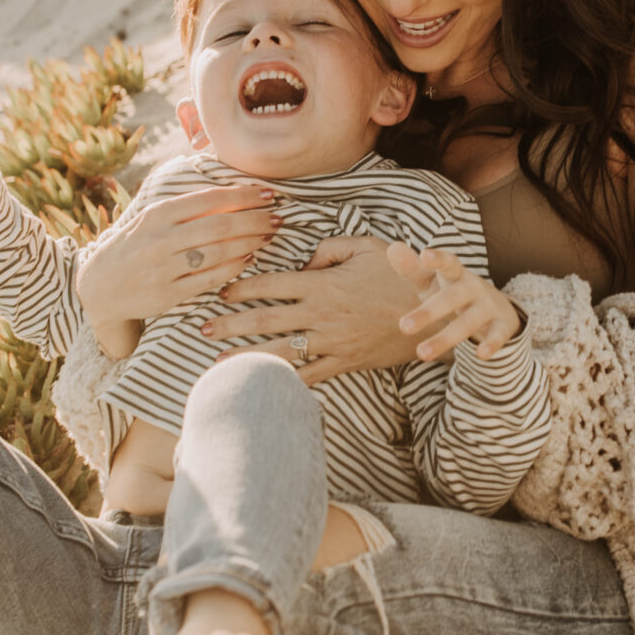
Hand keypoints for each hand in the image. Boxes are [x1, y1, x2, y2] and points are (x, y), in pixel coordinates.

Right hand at [76, 183, 282, 328]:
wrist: (100, 287)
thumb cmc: (135, 245)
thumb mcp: (151, 218)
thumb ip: (185, 205)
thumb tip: (231, 189)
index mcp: (158, 213)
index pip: (210, 199)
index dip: (244, 196)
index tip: (269, 193)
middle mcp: (160, 239)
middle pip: (220, 225)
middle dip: (255, 220)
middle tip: (278, 217)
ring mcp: (164, 268)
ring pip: (219, 252)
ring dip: (250, 242)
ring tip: (269, 235)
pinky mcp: (169, 294)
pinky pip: (211, 278)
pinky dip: (234, 267)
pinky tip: (249, 258)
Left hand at [212, 235, 422, 384]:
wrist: (433, 313)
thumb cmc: (399, 275)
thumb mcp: (365, 246)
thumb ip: (328, 249)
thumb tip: (303, 264)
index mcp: (322, 284)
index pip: (270, 285)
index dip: (241, 288)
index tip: (220, 293)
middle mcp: (321, 315)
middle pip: (264, 321)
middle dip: (229, 325)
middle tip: (202, 328)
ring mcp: (332, 342)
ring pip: (280, 353)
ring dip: (246, 358)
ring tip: (219, 364)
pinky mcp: (344, 363)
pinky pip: (309, 375)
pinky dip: (284, 382)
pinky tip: (262, 387)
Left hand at [388, 243, 523, 361]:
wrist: (497, 308)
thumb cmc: (453, 292)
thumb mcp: (432, 281)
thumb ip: (412, 269)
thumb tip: (393, 248)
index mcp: (455, 274)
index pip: (448, 263)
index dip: (438, 260)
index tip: (424, 255)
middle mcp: (473, 287)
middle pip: (452, 298)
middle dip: (428, 312)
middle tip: (403, 327)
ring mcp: (489, 306)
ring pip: (468, 322)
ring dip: (445, 338)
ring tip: (421, 353)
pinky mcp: (502, 325)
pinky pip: (497, 335)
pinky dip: (492, 344)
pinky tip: (481, 355)